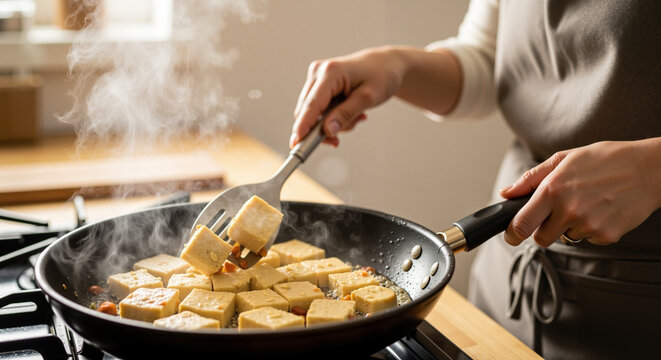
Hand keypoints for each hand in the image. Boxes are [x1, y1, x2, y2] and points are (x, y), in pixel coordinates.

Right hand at [291, 46, 406, 147]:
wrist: (386, 64)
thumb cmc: (381, 76)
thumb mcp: (368, 98)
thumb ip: (346, 115)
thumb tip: (328, 131)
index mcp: (331, 72)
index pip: (312, 104)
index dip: (303, 125)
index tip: (296, 143)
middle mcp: (318, 72)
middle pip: (307, 111)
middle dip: (322, 129)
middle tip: (338, 141)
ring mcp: (316, 77)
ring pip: (312, 113)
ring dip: (331, 122)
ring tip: (356, 116)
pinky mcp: (318, 84)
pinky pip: (318, 109)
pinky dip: (332, 116)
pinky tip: (350, 112)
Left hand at [500, 139, 660, 246]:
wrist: (648, 169)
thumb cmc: (605, 160)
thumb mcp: (564, 159)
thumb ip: (530, 179)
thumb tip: (507, 193)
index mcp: (553, 190)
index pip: (522, 224)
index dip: (512, 234)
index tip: (511, 236)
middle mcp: (569, 210)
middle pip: (541, 239)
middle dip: (543, 229)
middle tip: (556, 213)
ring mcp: (589, 225)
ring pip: (566, 237)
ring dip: (570, 226)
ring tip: (587, 202)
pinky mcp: (607, 236)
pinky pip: (588, 239)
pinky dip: (591, 228)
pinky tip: (601, 209)